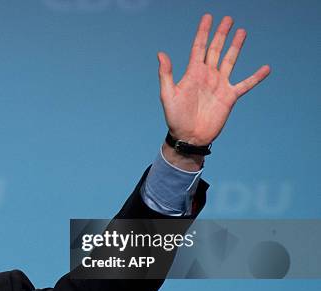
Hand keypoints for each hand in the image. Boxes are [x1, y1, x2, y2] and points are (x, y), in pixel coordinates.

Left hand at [158, 14, 270, 146]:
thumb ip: (166, 74)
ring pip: (230, 60)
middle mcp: (207, 76)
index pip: (199, 47)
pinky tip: (266, 68)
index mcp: (193, 73)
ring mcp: (219, 85)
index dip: (203, 32)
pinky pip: (245, 84)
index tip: (208, 17)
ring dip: (236, 46)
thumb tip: (161, 53)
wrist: (189, 136)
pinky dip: (256, 77)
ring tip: (242, 31)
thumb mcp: (168, 95)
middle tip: (227, 18)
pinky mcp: (229, 97)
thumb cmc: (175, 117)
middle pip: (216, 49)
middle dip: (221, 34)